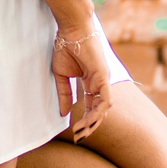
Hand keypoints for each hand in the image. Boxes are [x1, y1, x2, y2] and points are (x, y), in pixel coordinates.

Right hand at [51, 24, 111, 139]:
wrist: (71, 30)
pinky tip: (89, 120)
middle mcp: (99, 83)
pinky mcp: (104, 76)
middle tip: (79, 137)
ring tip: (82, 132)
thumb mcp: (61, 75)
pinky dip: (98, 111)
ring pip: (103, 108)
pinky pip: (105, 99)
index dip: (84, 120)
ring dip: (93, 122)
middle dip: (89, 125)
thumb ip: (65, 94)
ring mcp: (103, 80)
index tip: (75, 132)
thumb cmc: (66, 47)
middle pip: (98, 110)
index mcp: (90, 82)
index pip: (91, 106)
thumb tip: (64, 113)